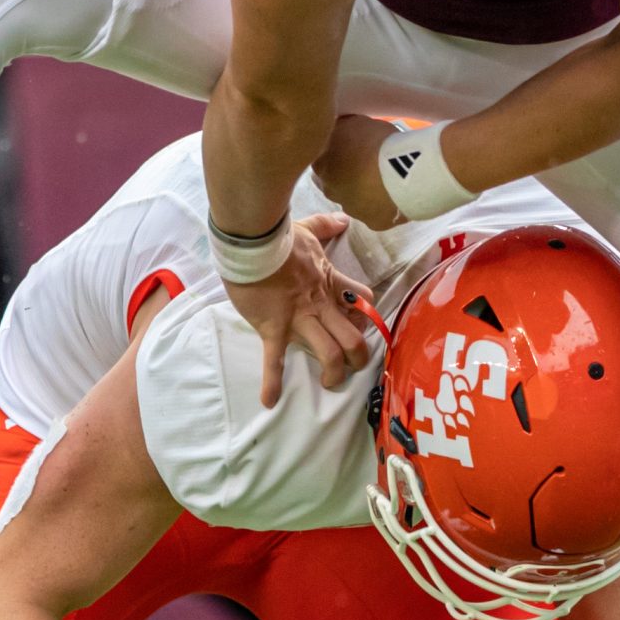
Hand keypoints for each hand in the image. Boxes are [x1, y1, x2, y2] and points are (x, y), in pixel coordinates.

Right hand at [226, 210, 376, 408]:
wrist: (253, 242)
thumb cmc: (279, 237)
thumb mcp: (308, 228)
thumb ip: (327, 225)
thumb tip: (343, 219)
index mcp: (330, 283)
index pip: (363, 301)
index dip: (366, 313)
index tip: (361, 320)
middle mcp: (321, 306)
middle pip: (353, 337)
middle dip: (359, 356)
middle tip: (354, 365)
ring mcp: (299, 320)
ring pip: (330, 353)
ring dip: (333, 373)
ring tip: (330, 383)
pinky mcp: (275, 328)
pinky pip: (275, 359)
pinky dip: (272, 382)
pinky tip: (270, 400)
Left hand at [310, 113, 400, 229]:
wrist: (406, 172)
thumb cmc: (377, 142)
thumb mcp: (353, 122)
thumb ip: (340, 129)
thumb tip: (339, 129)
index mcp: (320, 164)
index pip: (319, 157)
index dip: (335, 150)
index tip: (350, 145)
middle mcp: (329, 190)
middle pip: (333, 181)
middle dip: (345, 173)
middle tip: (365, 162)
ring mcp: (351, 209)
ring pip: (354, 199)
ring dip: (363, 190)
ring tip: (383, 178)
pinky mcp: (373, 223)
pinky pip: (375, 212)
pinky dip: (382, 203)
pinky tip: (394, 193)